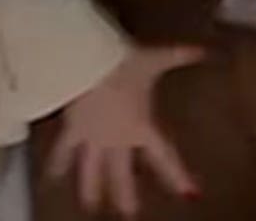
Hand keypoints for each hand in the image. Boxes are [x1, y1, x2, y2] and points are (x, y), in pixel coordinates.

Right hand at [47, 45, 203, 217]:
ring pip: (91, 170)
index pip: (164, 159)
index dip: (177, 177)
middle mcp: (117, 139)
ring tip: (90, 207)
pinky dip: (57, 164)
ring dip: (91, 189)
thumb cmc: (121, 61)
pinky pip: (64, 150)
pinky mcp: (73, 129)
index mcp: (141, 127)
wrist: (86, 60)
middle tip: (129, 214)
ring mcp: (93, 137)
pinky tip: (51, 178)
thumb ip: (180, 56)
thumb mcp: (154, 59)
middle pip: (122, 174)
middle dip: (126, 195)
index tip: (191, 194)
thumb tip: (204, 51)